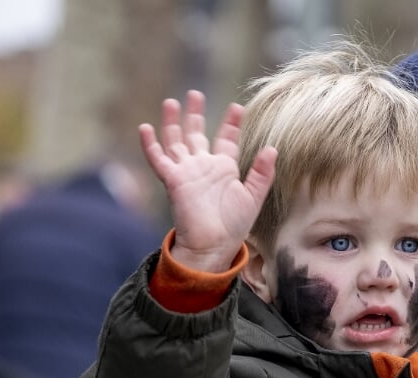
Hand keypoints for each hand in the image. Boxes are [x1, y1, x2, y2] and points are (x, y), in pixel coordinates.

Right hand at [139, 90, 276, 271]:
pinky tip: (145, 127)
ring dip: (173, 122)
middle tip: (195, 93)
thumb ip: (262, 173)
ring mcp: (186, 171)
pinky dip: (150, 144)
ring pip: (176, 140)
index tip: (237, 107)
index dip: (231, 123)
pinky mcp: (173, 179)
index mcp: (224, 169)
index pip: (226, 140)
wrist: (214, 244)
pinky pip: (158, 159)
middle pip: (196, 134)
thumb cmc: (234, 225)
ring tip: (171, 101)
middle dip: (195, 114)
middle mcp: (203, 166)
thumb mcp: (253, 196)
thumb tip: (272, 148)